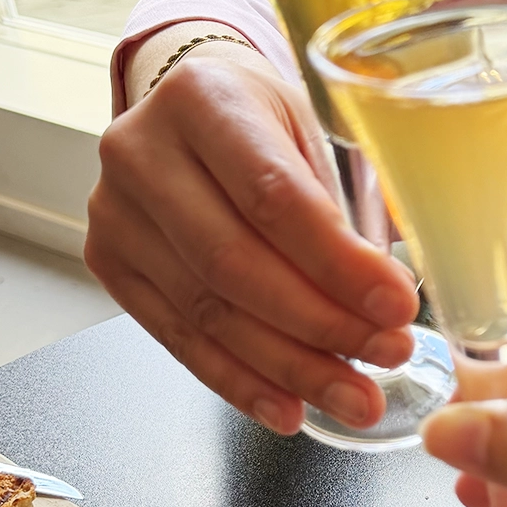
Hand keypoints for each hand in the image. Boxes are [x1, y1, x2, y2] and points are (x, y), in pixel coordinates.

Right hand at [86, 48, 418, 434]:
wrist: (193, 110)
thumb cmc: (263, 119)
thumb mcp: (315, 129)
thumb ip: (349, 203)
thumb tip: (395, 298)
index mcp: (203, 99)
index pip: (274, 198)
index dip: (338, 263)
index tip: (397, 306)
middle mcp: (141, 152)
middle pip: (235, 263)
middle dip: (321, 325)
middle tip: (385, 358)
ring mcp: (115, 212)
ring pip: (207, 311)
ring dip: (288, 367)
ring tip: (352, 396)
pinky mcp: (109, 263)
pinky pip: (179, 338)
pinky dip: (239, 380)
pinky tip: (288, 406)